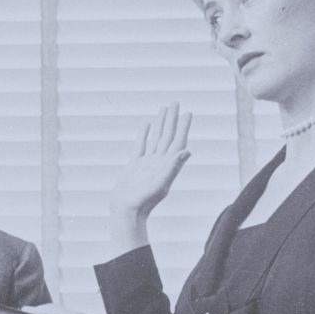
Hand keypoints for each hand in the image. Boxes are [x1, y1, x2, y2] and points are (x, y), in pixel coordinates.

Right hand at [110, 102, 192, 218]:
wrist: (126, 210)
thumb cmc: (143, 201)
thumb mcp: (160, 183)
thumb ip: (173, 167)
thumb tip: (187, 151)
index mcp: (167, 165)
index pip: (178, 141)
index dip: (183, 127)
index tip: (188, 113)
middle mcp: (159, 161)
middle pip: (168, 135)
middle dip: (172, 119)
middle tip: (175, 102)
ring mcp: (147, 162)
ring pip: (155, 137)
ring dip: (160, 123)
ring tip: (163, 109)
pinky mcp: (135, 164)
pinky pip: (141, 144)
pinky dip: (144, 133)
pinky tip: (146, 124)